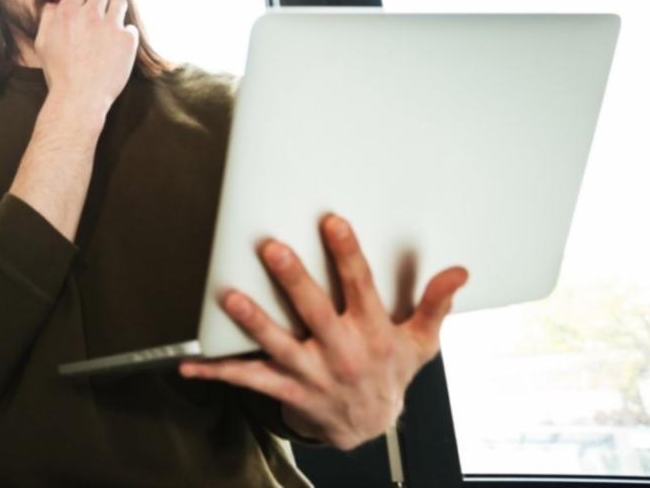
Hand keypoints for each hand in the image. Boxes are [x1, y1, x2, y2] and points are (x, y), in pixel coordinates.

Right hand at [34, 0, 138, 111]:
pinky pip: (130, 27)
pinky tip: (116, 48)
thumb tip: (55, 2)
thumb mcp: (43, 44)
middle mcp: (90, 15)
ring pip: (119, 1)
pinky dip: (125, 35)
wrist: (79, 99)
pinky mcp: (127, 41)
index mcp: (67, 13)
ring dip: (114, 10)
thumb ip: (48, 18)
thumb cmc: (58, 73)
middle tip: (100, 7)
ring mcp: (111, 27)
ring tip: (109, 25)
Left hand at [179, 214, 467, 449]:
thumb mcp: (421, 343)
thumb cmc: (391, 374)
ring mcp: (311, 372)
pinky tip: (191, 364)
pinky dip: (218, 372)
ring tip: (231, 297)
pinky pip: (249, 380)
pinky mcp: (287, 390)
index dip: (347, 254)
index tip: (333, 223)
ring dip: (254, 321)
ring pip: (279, 345)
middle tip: (273, 249)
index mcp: (372, 332)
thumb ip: (436, 304)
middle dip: (294, 281)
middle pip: (316, 311)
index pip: (361, 286)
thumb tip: (458, 271)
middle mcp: (341, 351)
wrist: (368, 428)